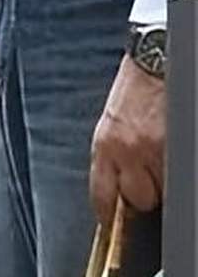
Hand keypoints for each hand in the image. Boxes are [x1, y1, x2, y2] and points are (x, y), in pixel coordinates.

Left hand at [91, 55, 165, 217]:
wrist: (157, 57)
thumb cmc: (135, 89)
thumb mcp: (112, 124)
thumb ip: (113, 154)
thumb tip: (119, 182)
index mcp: (105, 146)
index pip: (102, 196)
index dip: (109, 212)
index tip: (113, 218)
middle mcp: (127, 151)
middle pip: (137, 199)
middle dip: (144, 195)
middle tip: (150, 181)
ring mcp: (155, 148)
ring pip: (162, 189)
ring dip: (164, 183)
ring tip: (163, 163)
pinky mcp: (175, 143)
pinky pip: (175, 174)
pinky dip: (174, 171)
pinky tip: (172, 158)